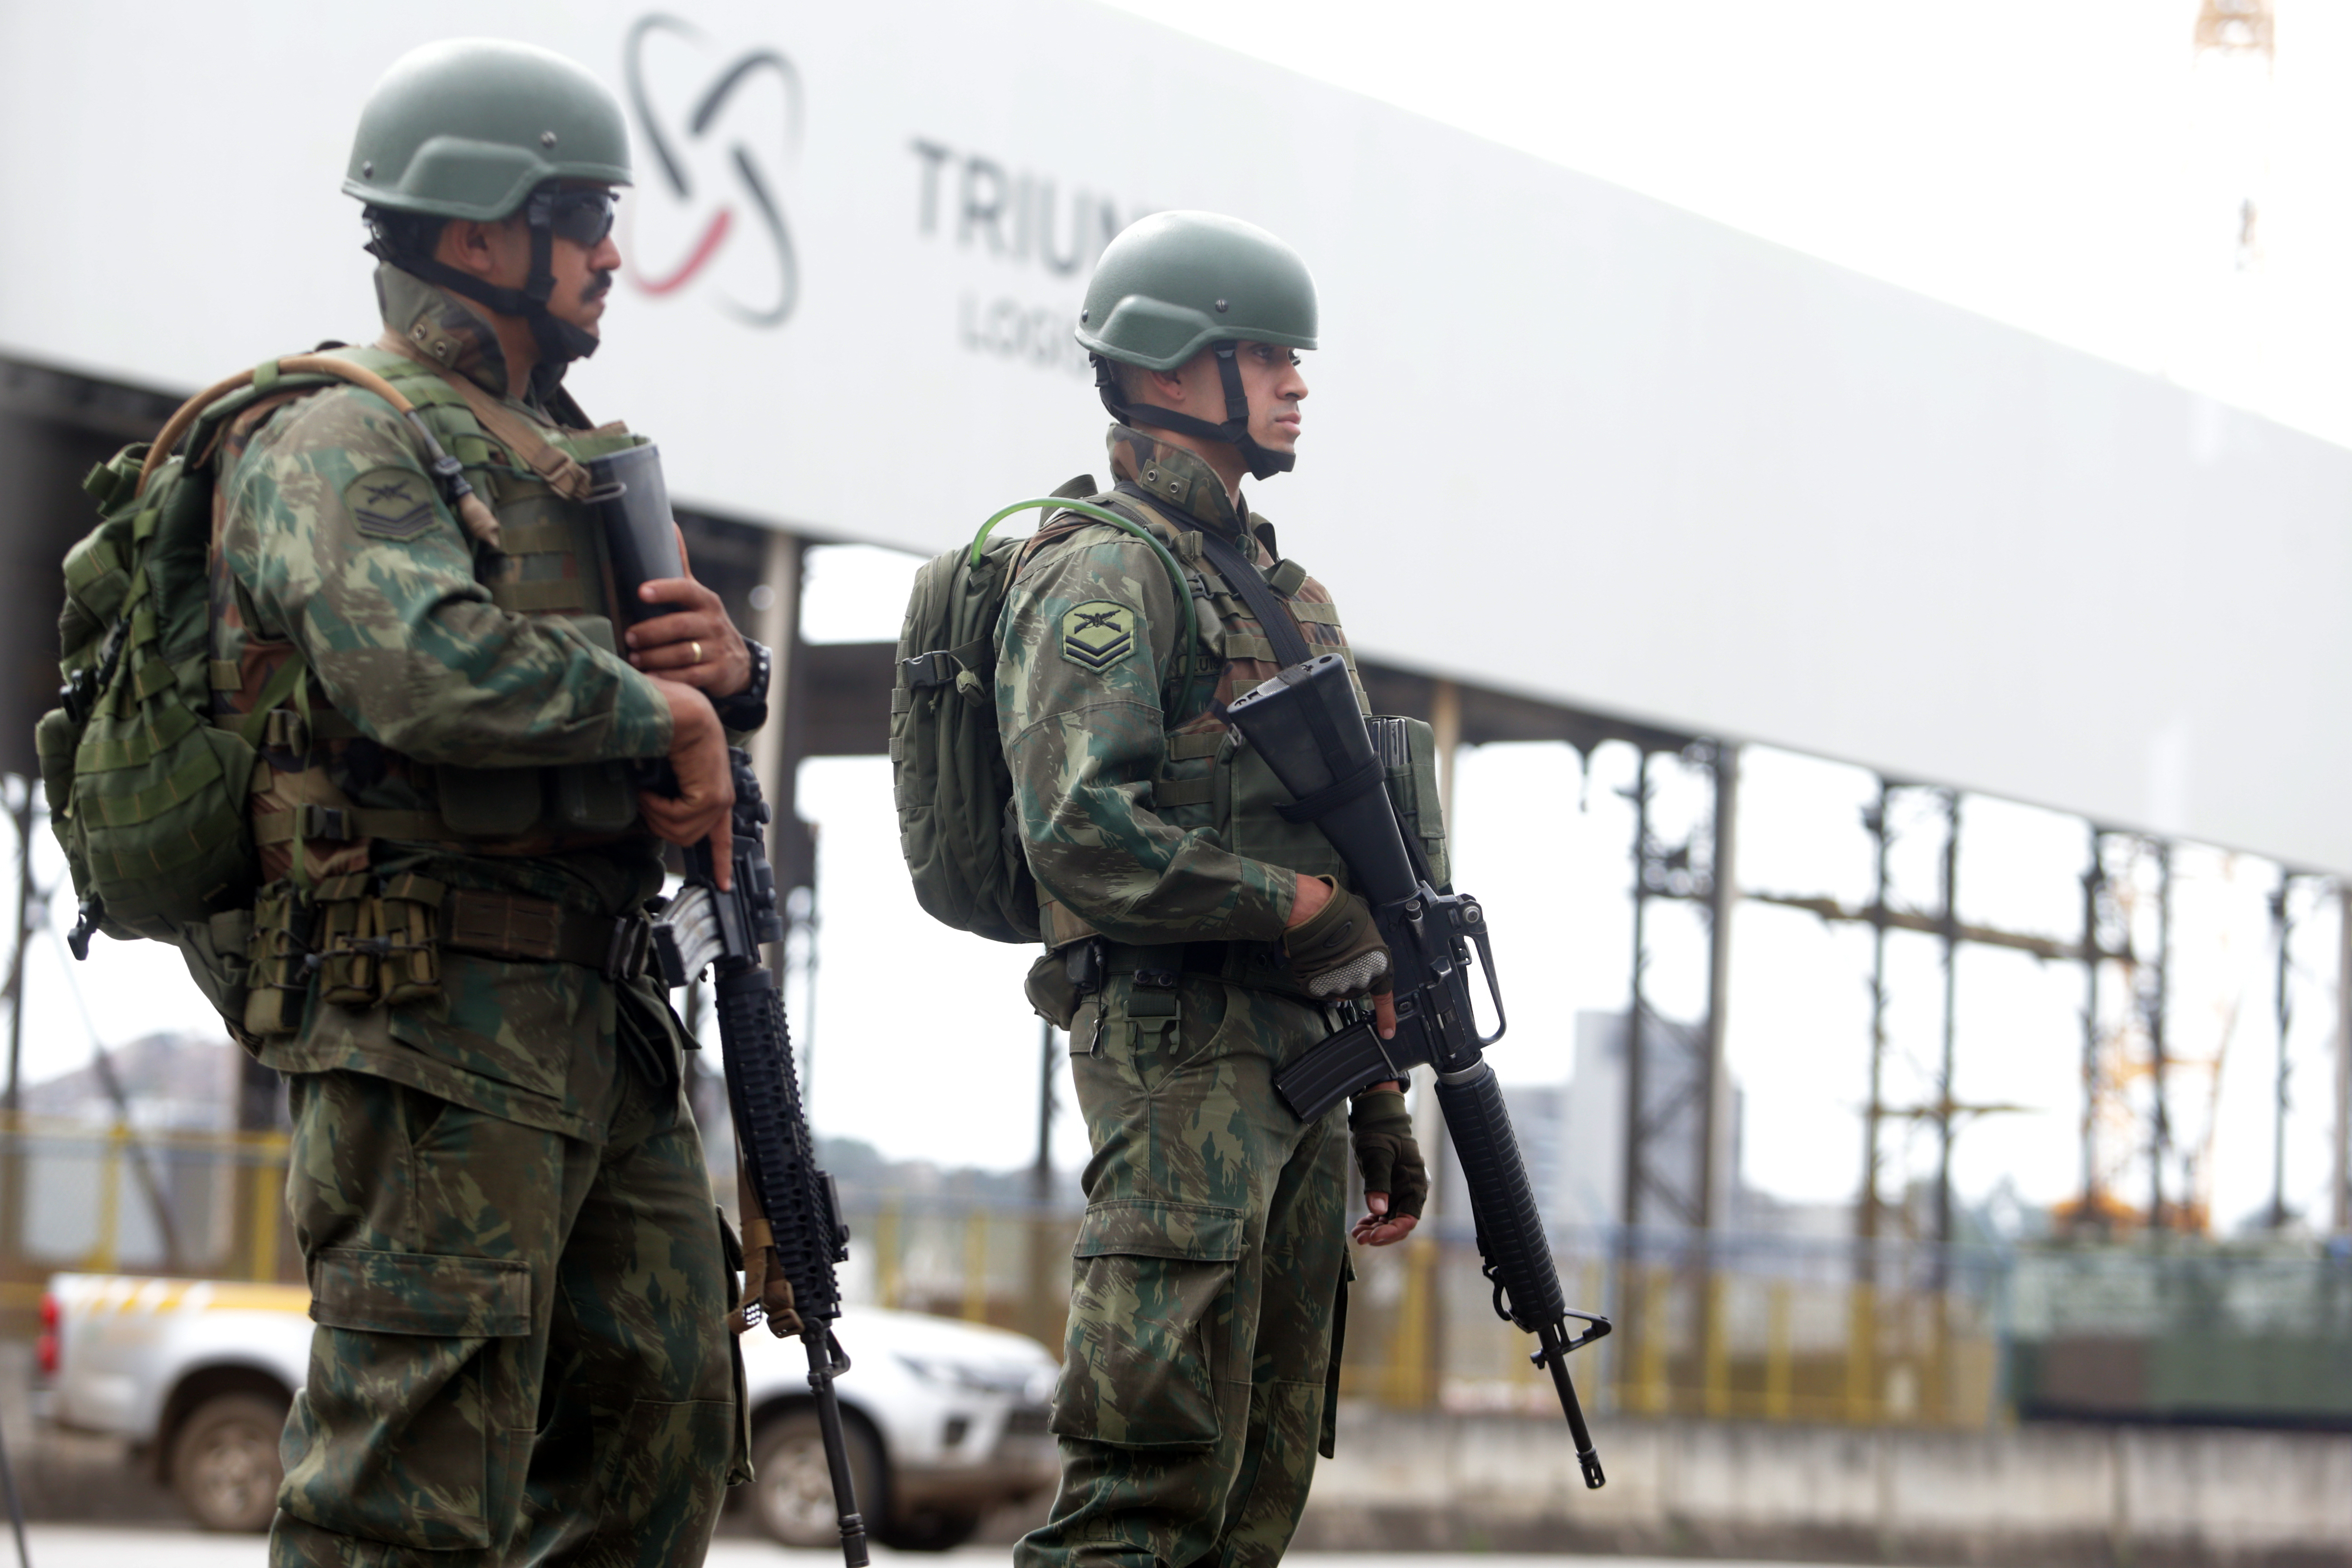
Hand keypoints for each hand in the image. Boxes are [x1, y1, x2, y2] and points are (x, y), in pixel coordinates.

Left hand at [624, 526, 751, 695]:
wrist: (738, 662)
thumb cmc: (705, 623)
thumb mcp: (696, 596)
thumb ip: (680, 565)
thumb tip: (669, 524)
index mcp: (705, 601)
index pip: (686, 590)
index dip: (664, 590)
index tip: (641, 592)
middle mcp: (714, 623)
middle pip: (680, 626)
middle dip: (652, 632)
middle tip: (629, 636)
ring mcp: (717, 649)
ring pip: (683, 653)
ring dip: (656, 656)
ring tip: (634, 658)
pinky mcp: (717, 674)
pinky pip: (690, 676)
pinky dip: (669, 677)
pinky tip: (652, 676)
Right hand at [638, 678, 733, 887]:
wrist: (678, 709)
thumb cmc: (671, 732)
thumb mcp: (669, 771)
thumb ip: (668, 794)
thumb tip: (651, 815)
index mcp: (716, 791)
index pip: (722, 836)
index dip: (721, 861)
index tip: (723, 884)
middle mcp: (722, 798)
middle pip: (687, 839)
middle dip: (658, 824)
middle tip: (643, 799)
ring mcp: (719, 798)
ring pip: (679, 833)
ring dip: (653, 814)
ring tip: (645, 790)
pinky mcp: (710, 797)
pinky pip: (676, 820)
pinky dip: (655, 807)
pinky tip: (649, 788)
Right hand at [1286, 873, 1395, 1037]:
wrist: (1318, 915)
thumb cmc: (1346, 914)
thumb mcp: (1367, 923)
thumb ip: (1367, 936)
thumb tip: (1363, 930)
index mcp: (1379, 967)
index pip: (1384, 997)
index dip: (1387, 1017)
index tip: (1387, 1033)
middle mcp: (1361, 981)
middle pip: (1354, 985)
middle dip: (1348, 972)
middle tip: (1340, 950)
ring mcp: (1339, 986)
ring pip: (1336, 986)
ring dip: (1331, 973)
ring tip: (1325, 950)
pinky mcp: (1318, 988)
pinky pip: (1318, 987)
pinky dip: (1315, 977)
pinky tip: (1311, 959)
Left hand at [1348, 1087, 1425, 1246]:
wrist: (1377, 1120)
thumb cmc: (1380, 1133)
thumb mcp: (1377, 1154)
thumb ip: (1378, 1181)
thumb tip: (1379, 1210)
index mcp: (1415, 1183)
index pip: (1408, 1218)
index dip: (1393, 1231)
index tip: (1375, 1236)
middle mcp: (1409, 1192)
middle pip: (1399, 1224)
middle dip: (1381, 1234)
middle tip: (1361, 1239)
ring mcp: (1399, 1193)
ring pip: (1389, 1221)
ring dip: (1374, 1230)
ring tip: (1356, 1235)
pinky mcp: (1388, 1192)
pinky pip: (1382, 1214)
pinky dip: (1371, 1222)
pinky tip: (1358, 1227)